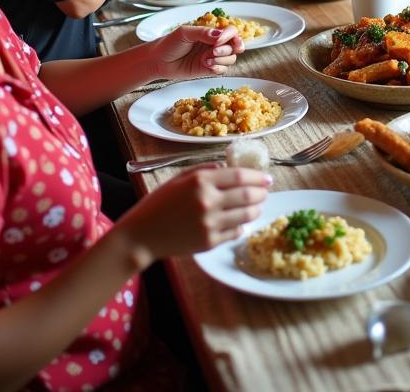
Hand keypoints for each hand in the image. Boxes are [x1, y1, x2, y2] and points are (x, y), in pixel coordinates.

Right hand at [118, 166, 270, 267]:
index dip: (257, 176)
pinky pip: (235, 232)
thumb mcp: (181, 178)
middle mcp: (208, 201)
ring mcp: (210, 224)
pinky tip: (241, 222)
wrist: (142, 235)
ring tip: (258, 206)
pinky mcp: (209, 242)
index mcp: (201, 181)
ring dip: (257, 209)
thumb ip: (206, 169)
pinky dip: (242, 226)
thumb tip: (229, 167)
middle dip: (262, 193)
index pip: (239, 175)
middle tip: (266, 191)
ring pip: (246, 215)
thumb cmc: (159, 203)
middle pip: (248, 195)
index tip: (267, 178)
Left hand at [145, 24, 241, 80]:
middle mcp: (214, 45)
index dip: (231, 36)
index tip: (220, 40)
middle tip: (214, 51)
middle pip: (234, 46)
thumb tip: (219, 35)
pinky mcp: (209, 70)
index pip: (231, 32)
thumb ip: (203, 32)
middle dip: (227, 49)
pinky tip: (206, 65)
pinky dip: (218, 68)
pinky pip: (222, 70)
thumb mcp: (185, 33)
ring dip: (222, 59)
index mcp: (211, 33)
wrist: (158, 62)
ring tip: (206, 59)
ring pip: (230, 59)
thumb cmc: (169, 44)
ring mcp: (212, 58)